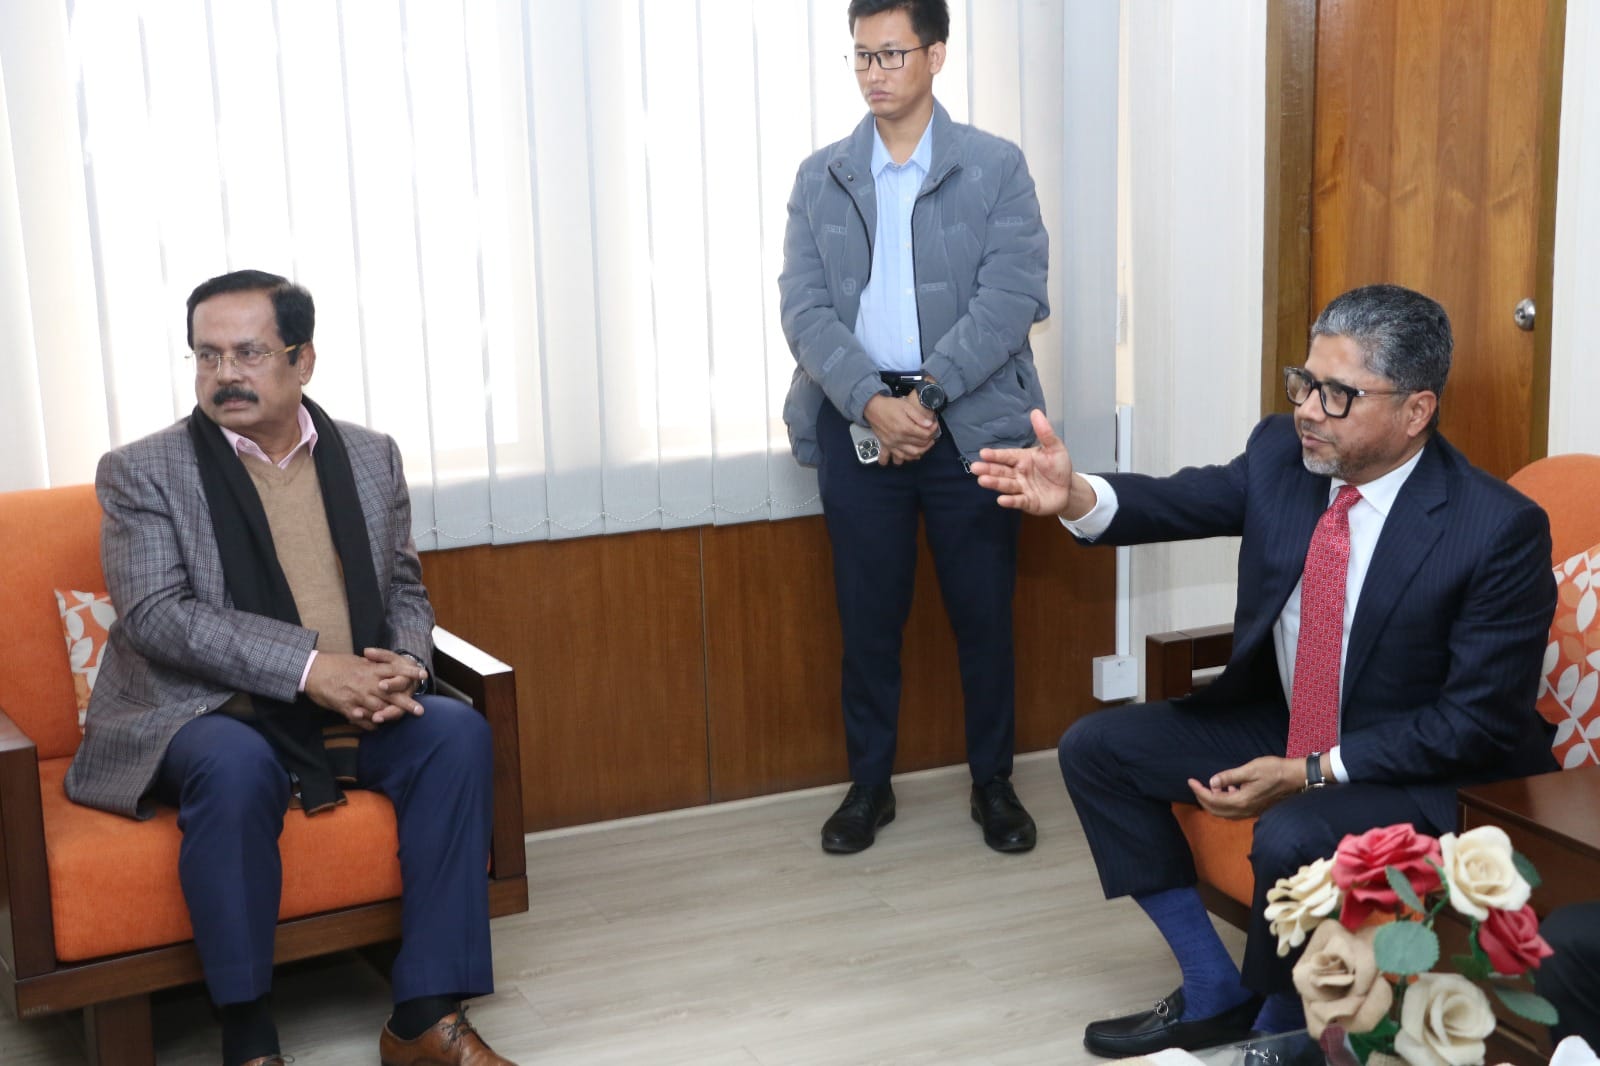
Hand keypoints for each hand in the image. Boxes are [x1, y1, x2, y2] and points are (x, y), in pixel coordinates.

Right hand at [305, 650, 425, 729]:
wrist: (312, 671)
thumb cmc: (334, 664)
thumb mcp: (357, 661)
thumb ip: (373, 665)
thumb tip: (385, 666)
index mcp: (370, 669)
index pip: (395, 669)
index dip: (409, 672)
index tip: (423, 674)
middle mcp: (367, 683)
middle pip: (391, 694)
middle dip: (407, 703)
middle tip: (420, 711)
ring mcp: (357, 697)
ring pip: (378, 709)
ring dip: (389, 716)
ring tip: (398, 721)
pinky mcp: (346, 707)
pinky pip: (362, 719)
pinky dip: (370, 725)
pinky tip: (376, 727)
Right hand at [863, 393, 937, 464]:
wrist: (872, 407)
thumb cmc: (888, 405)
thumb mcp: (906, 406)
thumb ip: (919, 417)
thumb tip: (929, 424)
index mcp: (905, 427)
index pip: (925, 435)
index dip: (933, 430)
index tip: (934, 426)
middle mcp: (899, 438)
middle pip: (920, 445)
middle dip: (929, 440)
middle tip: (931, 435)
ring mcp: (892, 444)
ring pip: (912, 454)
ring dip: (921, 451)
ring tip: (924, 445)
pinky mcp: (887, 446)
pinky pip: (898, 458)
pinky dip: (906, 458)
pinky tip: (911, 455)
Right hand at [972, 409, 1093, 516]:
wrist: (1069, 489)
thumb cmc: (1058, 467)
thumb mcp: (1054, 448)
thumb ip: (1044, 433)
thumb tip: (1035, 412)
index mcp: (1021, 459)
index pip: (1006, 456)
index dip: (995, 455)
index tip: (983, 453)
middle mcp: (1017, 473)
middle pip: (1001, 471)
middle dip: (988, 470)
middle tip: (975, 468)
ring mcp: (1021, 488)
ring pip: (1006, 485)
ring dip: (994, 483)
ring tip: (982, 481)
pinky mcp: (1027, 502)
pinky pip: (1018, 501)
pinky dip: (1010, 501)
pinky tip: (1001, 500)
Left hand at [1186, 756, 1303, 818]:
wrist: (1296, 778)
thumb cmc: (1274, 770)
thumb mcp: (1250, 769)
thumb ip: (1229, 776)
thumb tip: (1212, 782)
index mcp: (1241, 800)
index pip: (1213, 799)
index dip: (1199, 791)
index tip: (1190, 781)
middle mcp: (1244, 810)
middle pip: (1215, 810)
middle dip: (1202, 798)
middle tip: (1195, 785)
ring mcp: (1250, 811)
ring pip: (1224, 813)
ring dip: (1213, 802)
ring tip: (1208, 787)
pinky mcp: (1255, 809)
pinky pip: (1234, 811)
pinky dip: (1225, 802)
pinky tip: (1228, 789)